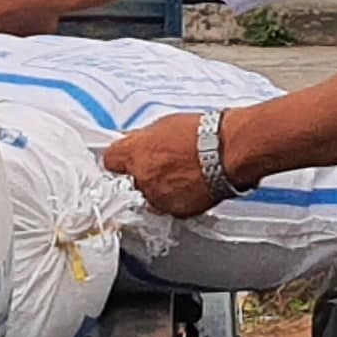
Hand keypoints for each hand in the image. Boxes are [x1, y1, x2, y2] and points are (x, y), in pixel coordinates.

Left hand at [104, 113, 218, 218]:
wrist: (226, 152)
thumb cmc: (202, 134)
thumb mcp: (164, 125)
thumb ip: (143, 138)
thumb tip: (137, 142)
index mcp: (134, 153)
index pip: (110, 160)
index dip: (120, 158)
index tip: (125, 158)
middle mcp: (141, 178)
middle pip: (130, 180)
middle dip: (142, 174)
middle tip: (162, 164)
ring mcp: (157, 197)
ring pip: (149, 196)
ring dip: (160, 187)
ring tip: (181, 173)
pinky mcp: (175, 211)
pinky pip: (169, 206)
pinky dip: (177, 198)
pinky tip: (190, 184)